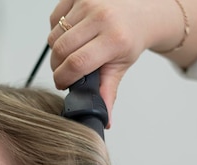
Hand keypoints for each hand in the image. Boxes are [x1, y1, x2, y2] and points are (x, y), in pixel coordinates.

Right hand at [47, 0, 196, 124]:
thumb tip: (105, 119)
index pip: (77, 64)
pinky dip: (57, 31)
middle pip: (60, 50)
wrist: (142, 12)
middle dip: (57, 66)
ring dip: (57, 49)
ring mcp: (88, 3)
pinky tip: (71, 36)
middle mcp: (101, 17)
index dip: (63, 78)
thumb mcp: (121, 66)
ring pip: (54, 35)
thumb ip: (108, 92)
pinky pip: (54, 18)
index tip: (63, 84)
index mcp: (114, 39)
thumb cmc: (131, 38)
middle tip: (65, 72)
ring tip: (70, 53)